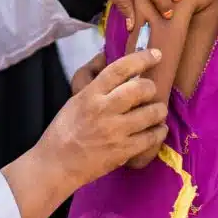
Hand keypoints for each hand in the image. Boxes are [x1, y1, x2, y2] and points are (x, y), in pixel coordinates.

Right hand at [73, 53, 163, 168]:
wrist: (57, 162)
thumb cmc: (64, 130)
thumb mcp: (75, 101)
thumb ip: (94, 84)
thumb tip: (106, 60)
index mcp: (90, 94)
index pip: (119, 69)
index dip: (141, 58)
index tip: (155, 54)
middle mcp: (104, 109)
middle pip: (140, 89)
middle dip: (151, 87)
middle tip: (150, 90)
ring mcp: (116, 131)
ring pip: (152, 113)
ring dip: (159, 110)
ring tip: (156, 111)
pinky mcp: (124, 150)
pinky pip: (152, 137)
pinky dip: (159, 131)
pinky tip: (156, 129)